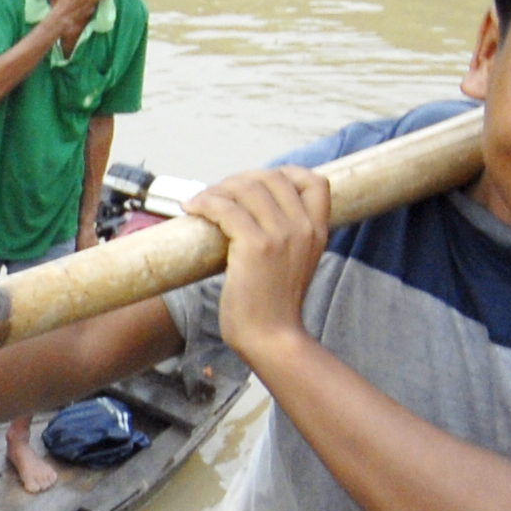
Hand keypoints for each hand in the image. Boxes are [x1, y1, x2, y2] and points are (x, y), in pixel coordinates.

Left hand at [189, 166, 332, 359]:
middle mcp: (304, 227)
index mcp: (318, 231)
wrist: (272, 337)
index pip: (315, 181)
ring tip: (200, 202)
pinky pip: (225, 209)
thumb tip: (250, 215)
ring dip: (217, 189)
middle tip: (217, 194)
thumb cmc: (274, 306)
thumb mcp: (296, 264)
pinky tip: (192, 209)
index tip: (256, 182)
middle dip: (239, 180)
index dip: (285, 173)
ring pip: (246, 188)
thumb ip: (287, 238)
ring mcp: (281, 234)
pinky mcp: (255, 245)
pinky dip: (205, 203)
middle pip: (272, 177)